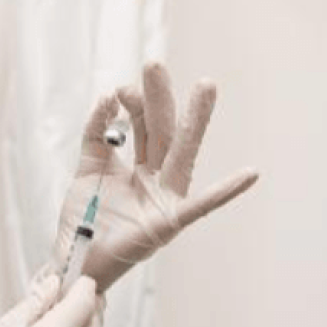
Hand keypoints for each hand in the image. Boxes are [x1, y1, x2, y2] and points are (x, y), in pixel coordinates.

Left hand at [51, 63, 259, 291]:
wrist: (76, 263)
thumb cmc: (85, 222)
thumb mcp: (86, 169)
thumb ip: (94, 134)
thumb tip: (105, 98)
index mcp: (139, 166)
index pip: (139, 126)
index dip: (131, 106)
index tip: (118, 89)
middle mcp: (156, 178)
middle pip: (161, 131)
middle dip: (158, 98)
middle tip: (154, 63)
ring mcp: (165, 199)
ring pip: (181, 153)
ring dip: (194, 120)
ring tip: (206, 87)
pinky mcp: (169, 224)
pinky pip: (201, 206)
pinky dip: (226, 191)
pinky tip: (250, 174)